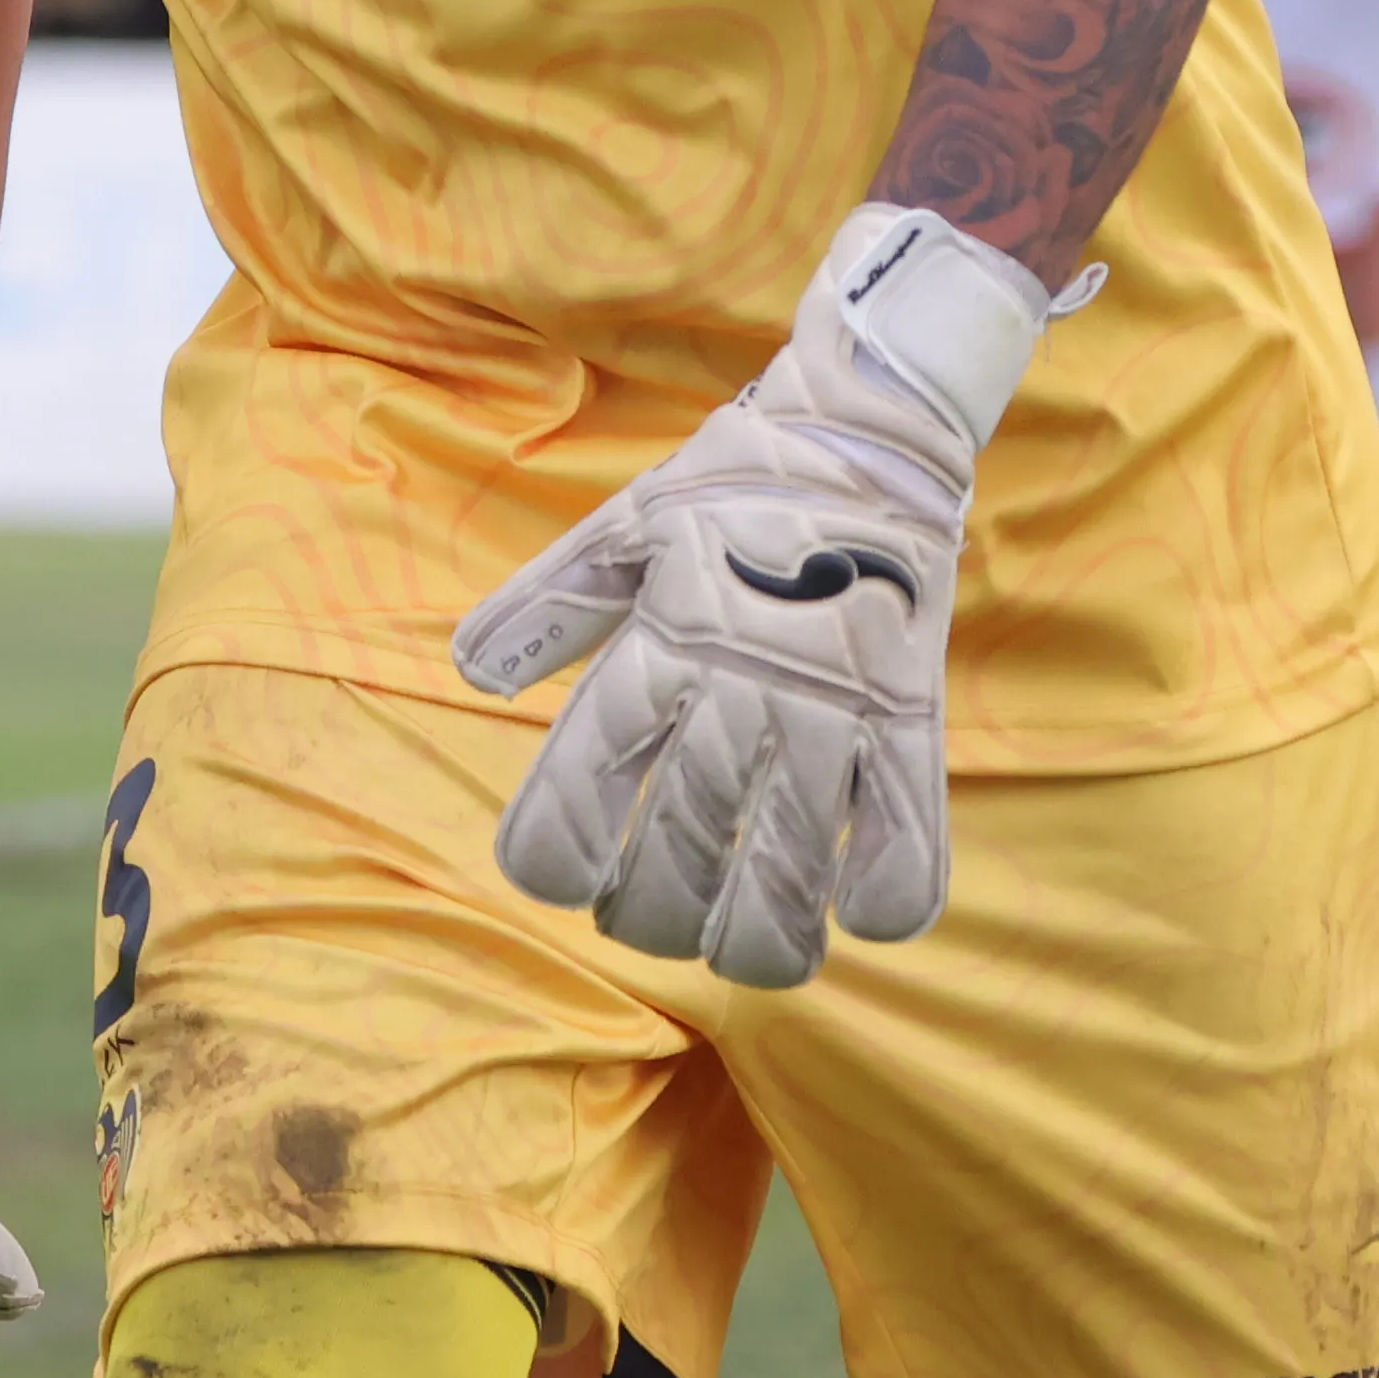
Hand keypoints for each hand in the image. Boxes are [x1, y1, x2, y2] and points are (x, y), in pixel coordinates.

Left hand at [453, 202, 1051, 987]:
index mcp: (656, 647)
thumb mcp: (625, 527)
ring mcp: (828, 710)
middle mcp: (735, 691)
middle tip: (641, 915)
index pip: (579, 792)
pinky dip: (881, 900)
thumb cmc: (737, 484)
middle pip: (673, 858)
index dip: (554, 859)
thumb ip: (549, 604)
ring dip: (751, 940)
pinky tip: (852, 915)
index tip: (560, 875)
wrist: (871, 429)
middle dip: (645, 916)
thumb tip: (471, 672)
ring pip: (780, 876)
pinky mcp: (907, 716)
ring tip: (737, 949)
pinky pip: (904, 839)